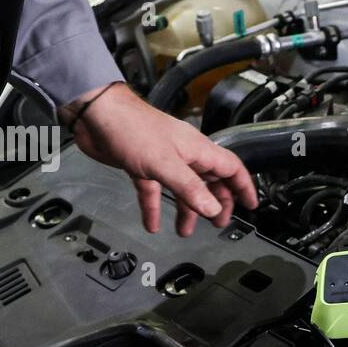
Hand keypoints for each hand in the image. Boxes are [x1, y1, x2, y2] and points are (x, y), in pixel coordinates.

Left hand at [63, 82, 257, 235]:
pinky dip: (154, 208)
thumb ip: (190, 188)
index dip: (243, 187)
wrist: (97, 116)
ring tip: (186, 230)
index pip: (231, 169)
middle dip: (216, 204)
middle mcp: (184, 155)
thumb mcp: (166, 164)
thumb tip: (212, 209)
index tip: (250, 204)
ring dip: (186, 210)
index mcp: (198, 150)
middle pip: (209, 182)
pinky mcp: (142, 167)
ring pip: (183, 190)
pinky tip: (152, 223)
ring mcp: (163, 161)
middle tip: (217, 222)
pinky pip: (154, 192)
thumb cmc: (132, 128)